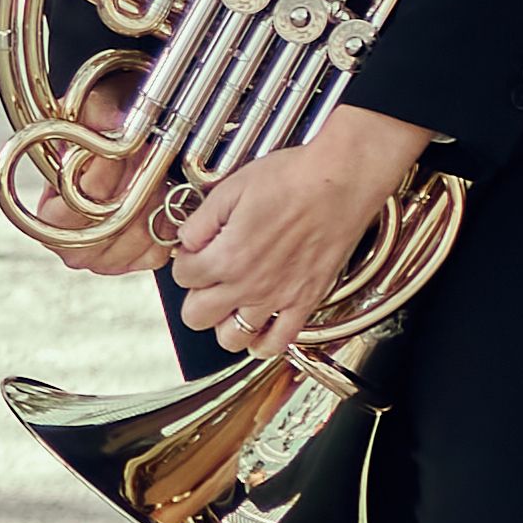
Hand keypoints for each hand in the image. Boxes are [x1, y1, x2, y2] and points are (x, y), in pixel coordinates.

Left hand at [162, 105, 436, 358]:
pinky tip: (259, 327)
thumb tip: (186, 240)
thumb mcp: (232, 188)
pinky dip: (263, 342)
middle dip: (195, 296)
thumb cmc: (291, 180)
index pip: (182, 277)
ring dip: (224, 322)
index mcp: (225, 256)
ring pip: (231, 338)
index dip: (185, 262)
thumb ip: (202, 220)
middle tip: (208, 278)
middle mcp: (248, 285)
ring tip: (230, 302)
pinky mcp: (305, 302)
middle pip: (196, 315)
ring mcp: (277, 298)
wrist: (340, 182)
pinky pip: (278, 342)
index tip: (194, 252)